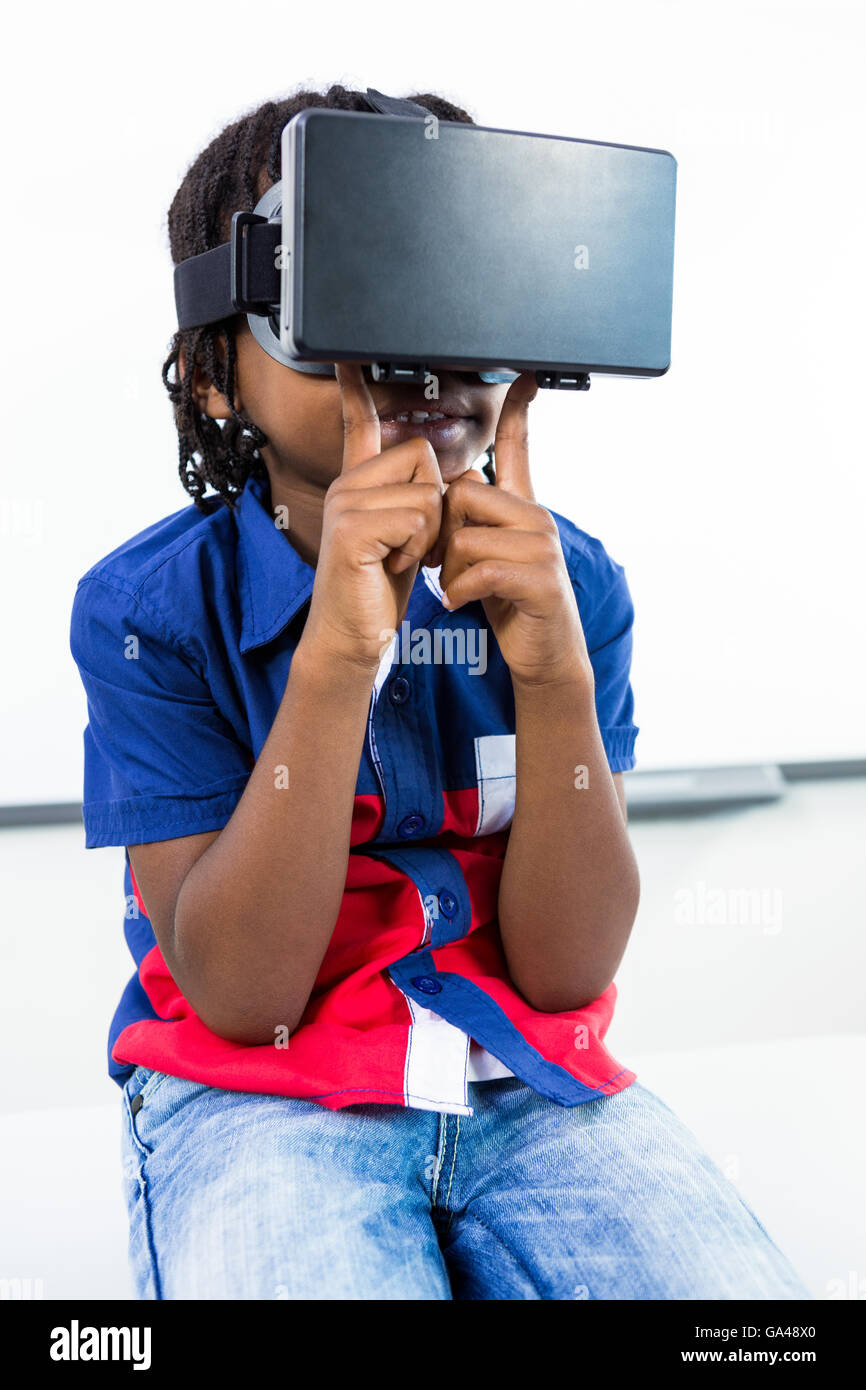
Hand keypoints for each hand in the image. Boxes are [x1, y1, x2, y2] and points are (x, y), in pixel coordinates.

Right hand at [298, 362, 444, 674]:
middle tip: (409, 544)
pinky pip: (417, 517)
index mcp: (359, 482)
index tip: (347, 357)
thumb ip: (420, 500)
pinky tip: (393, 566)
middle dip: (434, 505)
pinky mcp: (352, 528)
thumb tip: (457, 477)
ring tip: (399, 558)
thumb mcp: (406, 536)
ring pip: (427, 492)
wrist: (352, 634)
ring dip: (429, 535)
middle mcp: (347, 485)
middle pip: (422, 457)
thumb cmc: (379, 588)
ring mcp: (345, 503)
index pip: (360, 424)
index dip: (356, 390)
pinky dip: (417, 548)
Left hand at [430, 372, 593, 690]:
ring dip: (449, 571)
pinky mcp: (540, 578)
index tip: (525, 377)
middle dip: (443, 534)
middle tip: (446, 567)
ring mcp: (543, 546)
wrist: (543, 654)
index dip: (519, 414)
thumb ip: (473, 522)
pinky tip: (461, 604)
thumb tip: (450, 492)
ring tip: (460, 591)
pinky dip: (459, 591)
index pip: (519, 449)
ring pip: (464, 536)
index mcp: (523, 507)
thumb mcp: (486, 554)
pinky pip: (478, 569)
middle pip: (463, 495)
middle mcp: (537, 517)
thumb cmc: (511, 603)